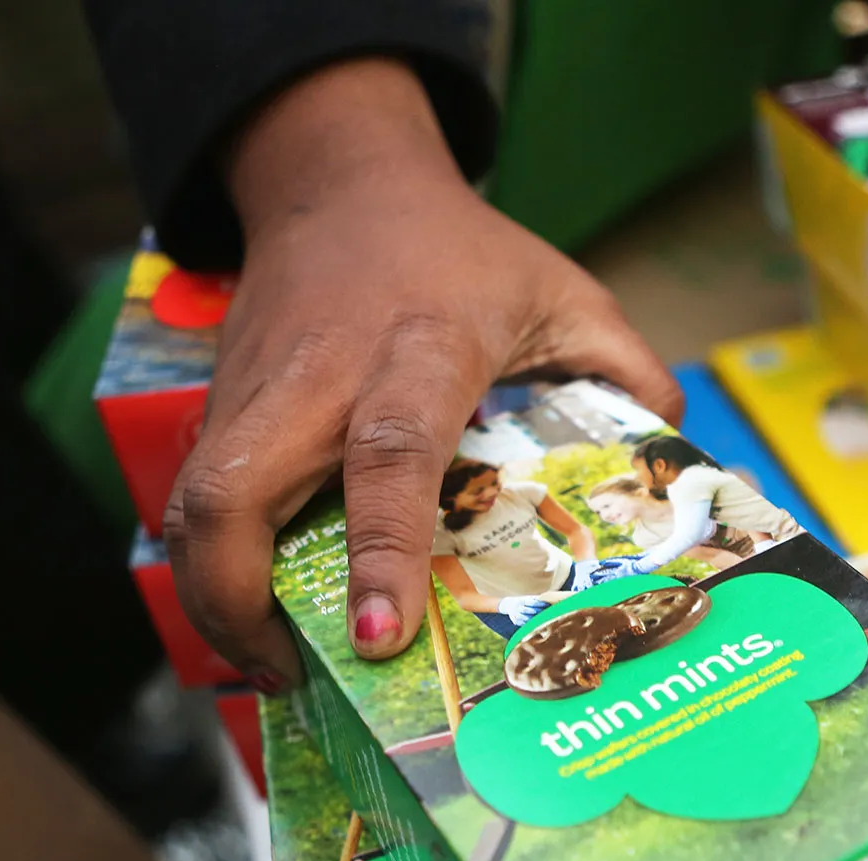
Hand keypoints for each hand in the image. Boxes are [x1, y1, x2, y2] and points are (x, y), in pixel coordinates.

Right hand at [161, 58, 680, 690]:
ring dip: (214, 600)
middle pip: (232, 494)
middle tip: (291, 673)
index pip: (389, 454)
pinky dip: (213, 566)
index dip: (381, 552)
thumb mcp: (561, 293)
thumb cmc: (460, 250)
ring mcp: (255, 391)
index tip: (378, 637)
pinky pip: (195, 498)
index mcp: (420, 350)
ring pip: (192, 506)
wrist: (340, 180)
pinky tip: (260, 612)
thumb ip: (624, 370)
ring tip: (275, 663)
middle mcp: (320, 377)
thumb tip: (676, 458)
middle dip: (237, 602)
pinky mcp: (220, 404)